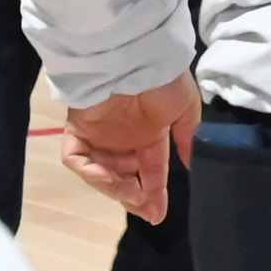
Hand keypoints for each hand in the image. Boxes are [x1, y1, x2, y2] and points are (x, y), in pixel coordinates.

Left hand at [63, 76, 199, 225]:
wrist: (137, 56)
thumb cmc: (164, 81)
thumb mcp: (186, 110)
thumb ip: (188, 140)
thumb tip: (192, 167)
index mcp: (149, 134)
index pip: (150, 171)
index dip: (155, 194)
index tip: (159, 215)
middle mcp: (123, 138)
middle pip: (124, 178)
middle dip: (135, 197)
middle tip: (146, 211)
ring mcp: (98, 134)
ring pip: (101, 173)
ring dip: (115, 188)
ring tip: (133, 194)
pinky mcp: (77, 128)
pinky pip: (77, 158)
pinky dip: (89, 172)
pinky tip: (108, 178)